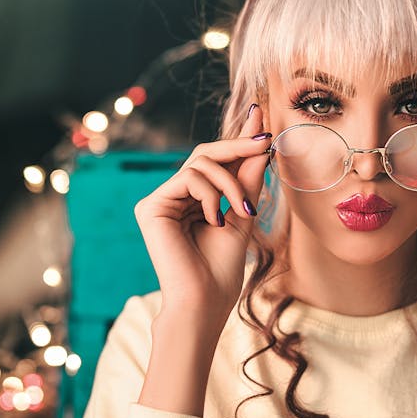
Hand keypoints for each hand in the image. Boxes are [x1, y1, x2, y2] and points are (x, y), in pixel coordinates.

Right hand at [133, 102, 270, 340]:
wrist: (206, 300)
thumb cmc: (223, 267)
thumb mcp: (244, 215)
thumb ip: (248, 181)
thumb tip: (260, 144)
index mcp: (195, 201)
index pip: (217, 162)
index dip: (238, 139)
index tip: (261, 118)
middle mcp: (175, 197)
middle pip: (206, 154)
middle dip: (239, 145)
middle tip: (265, 140)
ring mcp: (161, 201)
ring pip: (201, 163)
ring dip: (231, 183)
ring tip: (244, 212)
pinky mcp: (151, 206)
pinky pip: (188, 178)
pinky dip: (211, 194)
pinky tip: (215, 219)